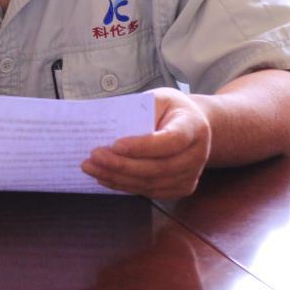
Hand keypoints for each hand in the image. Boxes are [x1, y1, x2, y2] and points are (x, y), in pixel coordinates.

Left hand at [81, 88, 210, 198]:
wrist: (195, 126)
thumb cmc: (172, 110)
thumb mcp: (159, 98)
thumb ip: (140, 110)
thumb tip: (109, 127)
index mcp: (194, 128)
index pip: (170, 141)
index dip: (143, 146)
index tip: (116, 145)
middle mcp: (197, 155)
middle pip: (158, 168)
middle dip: (122, 165)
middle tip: (94, 157)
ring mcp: (191, 175)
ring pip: (151, 183)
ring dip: (118, 177)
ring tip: (92, 168)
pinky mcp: (181, 188)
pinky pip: (149, 191)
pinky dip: (125, 185)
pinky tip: (105, 177)